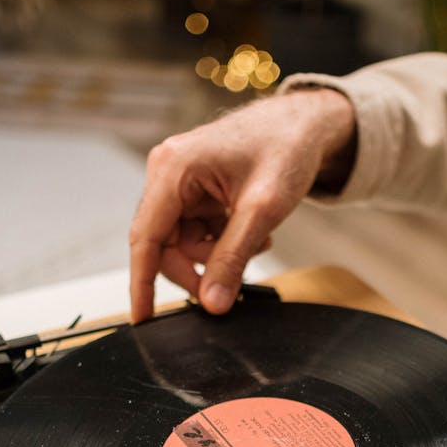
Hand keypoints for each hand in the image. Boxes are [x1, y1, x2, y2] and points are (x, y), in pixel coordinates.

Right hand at [129, 89, 355, 320]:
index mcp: (173, 169)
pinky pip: (196, 234)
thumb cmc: (285, 149)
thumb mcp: (262, 211)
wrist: (305, 124)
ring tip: (255, 242)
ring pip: (183, 245)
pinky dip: (222, 243)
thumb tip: (212, 303)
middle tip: (234, 283)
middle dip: (200, 268)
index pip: (145, 239)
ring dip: (217, 255)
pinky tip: (250, 231)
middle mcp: (167, 173)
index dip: (142, 284)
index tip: (143, 321)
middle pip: (165, 247)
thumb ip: (232, 259)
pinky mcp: (193, 191)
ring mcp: (179, 183)